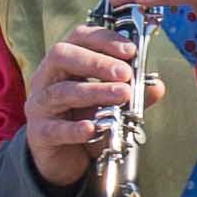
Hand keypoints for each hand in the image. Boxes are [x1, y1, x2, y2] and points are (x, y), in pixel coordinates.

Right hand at [23, 23, 146, 190]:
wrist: (64, 157)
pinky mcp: (39, 133)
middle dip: (96, 62)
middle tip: (125, 73)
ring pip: (61, 91)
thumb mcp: (110, 104)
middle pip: (62, 56)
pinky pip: (54, 129)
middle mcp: (48, 78)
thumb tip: (156, 87)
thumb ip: (133, 95)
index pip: (79, 38)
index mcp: (66, 63)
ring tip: (122, 95)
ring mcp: (40, 104)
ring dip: (94, 91)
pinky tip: (92, 128)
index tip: (131, 50)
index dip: (104, 39)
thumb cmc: (85, 120)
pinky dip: (74, 129)